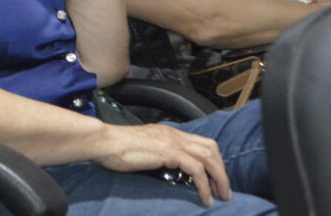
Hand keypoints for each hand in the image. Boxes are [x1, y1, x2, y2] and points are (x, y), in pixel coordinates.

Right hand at [94, 123, 231, 206]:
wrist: (105, 142)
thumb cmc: (117, 148)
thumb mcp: (143, 148)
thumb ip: (157, 154)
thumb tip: (165, 167)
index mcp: (169, 133)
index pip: (201, 142)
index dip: (213, 161)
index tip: (215, 180)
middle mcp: (175, 134)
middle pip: (211, 148)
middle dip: (221, 171)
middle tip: (224, 191)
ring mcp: (173, 142)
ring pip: (209, 157)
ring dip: (219, 178)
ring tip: (221, 197)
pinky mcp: (169, 153)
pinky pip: (196, 170)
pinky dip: (204, 186)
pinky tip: (204, 199)